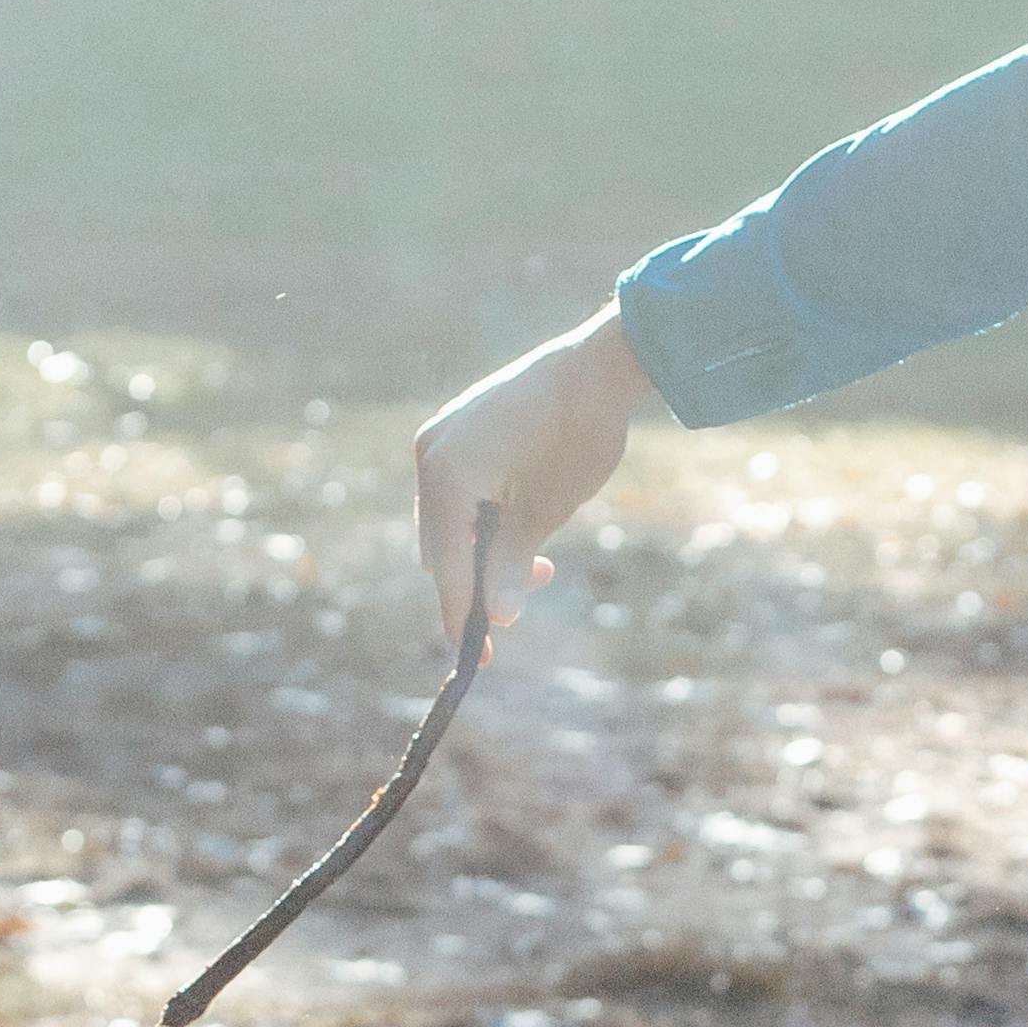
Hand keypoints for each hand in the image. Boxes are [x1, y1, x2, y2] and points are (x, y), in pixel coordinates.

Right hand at [414, 309, 648, 647]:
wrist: (597, 366)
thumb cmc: (577, 436)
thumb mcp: (546, 511)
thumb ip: (511, 564)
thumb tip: (495, 617)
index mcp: (446, 475)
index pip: (447, 566)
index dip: (462, 615)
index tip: (478, 660)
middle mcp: (430, 455)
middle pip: (440, 548)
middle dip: (477, 583)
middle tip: (524, 603)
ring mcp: (440, 440)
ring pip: (449, 523)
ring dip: (483, 553)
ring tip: (538, 568)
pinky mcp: (457, 432)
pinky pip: (458, 494)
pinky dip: (483, 520)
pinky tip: (521, 528)